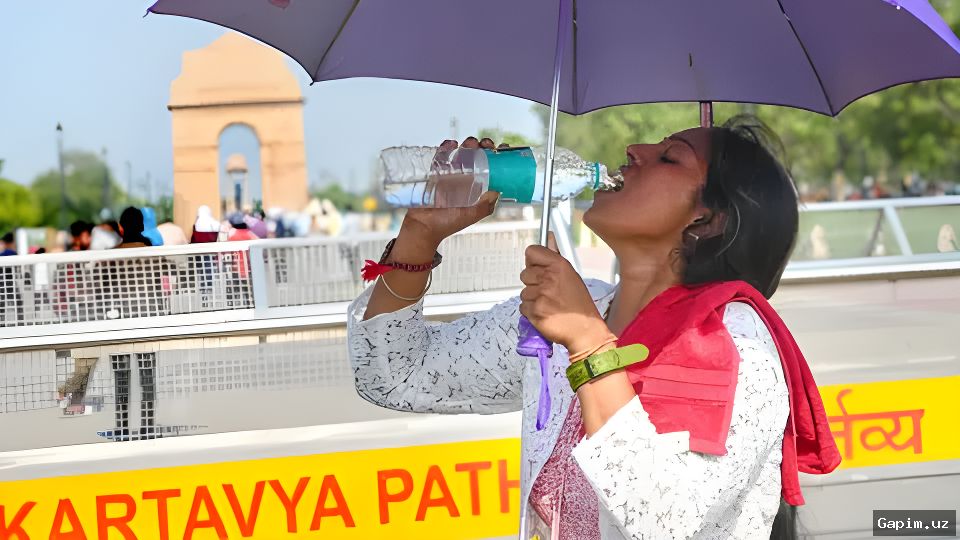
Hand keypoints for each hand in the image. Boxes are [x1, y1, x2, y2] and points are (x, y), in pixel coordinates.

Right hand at [402, 137, 502, 245]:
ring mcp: (450, 175)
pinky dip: (446, 147)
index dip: (497, 158)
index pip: (490, 169)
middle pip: (477, 157)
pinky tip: (451, 144)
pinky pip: (442, 155)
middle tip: (486, 144)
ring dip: (468, 145)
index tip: (503, 149)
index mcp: (476, 189)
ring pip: (461, 153)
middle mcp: (465, 180)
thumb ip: (485, 205)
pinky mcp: (435, 172)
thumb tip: (497, 190)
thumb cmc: (446, 224)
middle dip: (483, 147)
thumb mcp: (471, 215)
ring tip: (470, 144)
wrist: (422, 226)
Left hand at [519, 233, 611, 351]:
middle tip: (547, 291)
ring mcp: (541, 295)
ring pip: (523, 292)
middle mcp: (549, 278)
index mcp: (559, 266)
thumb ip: (555, 257)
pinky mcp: (534, 311)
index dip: (533, 261)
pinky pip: (523, 307)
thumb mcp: (571, 275)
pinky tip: (544, 312)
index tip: (538, 267)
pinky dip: (531, 311)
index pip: (531, 252)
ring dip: (532, 299)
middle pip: (524, 273)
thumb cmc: (579, 304)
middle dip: (533, 282)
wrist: (584, 330)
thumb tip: (549, 237)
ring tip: (548, 304)